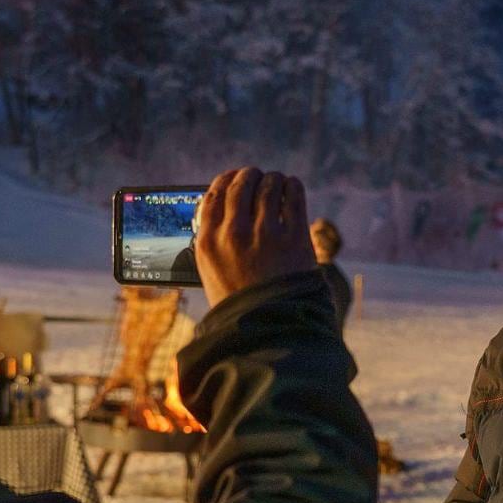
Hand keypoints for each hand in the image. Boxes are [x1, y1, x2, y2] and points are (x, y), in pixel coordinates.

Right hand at [196, 167, 316, 306]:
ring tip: (277, 182)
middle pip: (241, 184)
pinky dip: (292, 186)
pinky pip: (293, 195)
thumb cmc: (240, 302)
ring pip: (269, 185)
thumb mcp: (212, 272)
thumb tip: (222, 208)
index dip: (226, 180)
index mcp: (208, 242)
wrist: (270, 327)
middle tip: (258, 177)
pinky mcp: (294, 237)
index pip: (214, 194)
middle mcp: (234, 234)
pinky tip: (291, 188)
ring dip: (273, 179)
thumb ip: (213, 239)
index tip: (234, 178)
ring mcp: (265, 234)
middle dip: (250, 175)